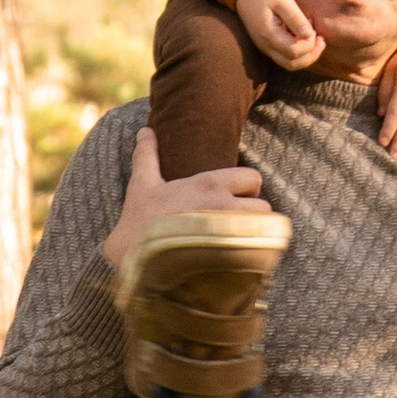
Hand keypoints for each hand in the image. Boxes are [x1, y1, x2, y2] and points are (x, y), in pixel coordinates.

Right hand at [103, 124, 268, 272]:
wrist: (133, 266)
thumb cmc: (138, 224)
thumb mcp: (142, 185)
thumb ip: (147, 156)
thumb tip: (144, 131)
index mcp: (209, 186)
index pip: (252, 178)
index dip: (247, 188)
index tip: (234, 199)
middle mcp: (224, 209)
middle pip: (263, 207)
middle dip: (253, 215)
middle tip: (235, 224)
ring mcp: (230, 239)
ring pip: (264, 233)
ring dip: (255, 237)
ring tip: (236, 243)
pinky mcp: (233, 265)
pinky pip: (260, 259)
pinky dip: (254, 260)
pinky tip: (235, 262)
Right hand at [233, 0, 320, 69]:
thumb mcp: (283, 0)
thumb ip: (296, 19)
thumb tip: (310, 35)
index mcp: (269, 35)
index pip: (294, 52)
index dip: (309, 44)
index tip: (314, 29)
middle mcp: (266, 46)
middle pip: (293, 65)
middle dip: (311, 55)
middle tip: (321, 40)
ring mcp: (266, 48)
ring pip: (290, 64)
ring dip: (306, 56)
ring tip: (316, 40)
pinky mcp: (268, 46)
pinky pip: (285, 57)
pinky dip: (298, 53)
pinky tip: (304, 38)